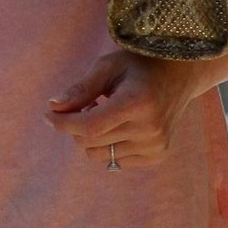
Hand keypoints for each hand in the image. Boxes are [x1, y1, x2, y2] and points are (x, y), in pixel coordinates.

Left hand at [46, 50, 200, 168]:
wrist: (179, 75)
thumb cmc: (137, 66)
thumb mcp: (107, 67)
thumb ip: (81, 88)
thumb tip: (53, 107)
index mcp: (137, 102)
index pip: (90, 126)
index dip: (64, 123)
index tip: (49, 115)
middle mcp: (150, 128)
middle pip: (90, 143)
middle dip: (76, 128)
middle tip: (84, 106)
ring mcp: (156, 145)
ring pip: (99, 155)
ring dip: (91, 137)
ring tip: (104, 114)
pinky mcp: (157, 155)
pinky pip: (114, 161)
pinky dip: (108, 146)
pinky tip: (119, 126)